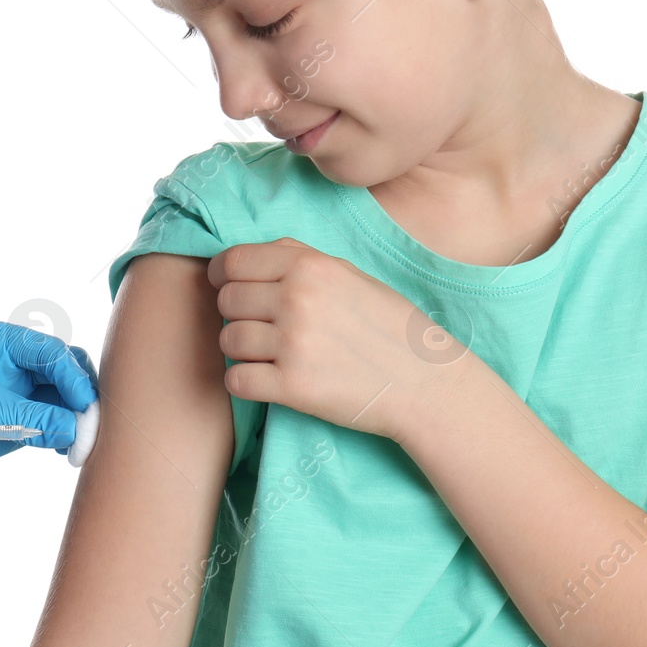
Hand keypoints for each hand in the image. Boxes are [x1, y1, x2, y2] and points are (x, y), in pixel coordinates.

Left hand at [0, 319, 98, 493]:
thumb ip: (34, 417)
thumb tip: (79, 428)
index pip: (52, 352)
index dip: (75, 379)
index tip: (87, 408)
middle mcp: (8, 362)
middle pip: (64, 371)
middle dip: (82, 396)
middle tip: (92, 428)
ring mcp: (10, 392)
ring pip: (61, 398)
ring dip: (75, 418)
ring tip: (82, 444)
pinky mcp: (8, 422)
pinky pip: (47, 423)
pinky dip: (62, 434)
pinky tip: (67, 449)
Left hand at [208, 238, 443, 441]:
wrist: (425, 383)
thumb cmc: (388, 326)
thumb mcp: (348, 275)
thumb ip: (298, 260)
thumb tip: (247, 259)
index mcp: (310, 267)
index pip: (233, 262)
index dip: (222, 276)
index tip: (227, 288)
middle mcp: (296, 300)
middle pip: (226, 301)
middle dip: (236, 314)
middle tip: (260, 327)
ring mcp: (293, 344)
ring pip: (227, 341)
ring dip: (242, 350)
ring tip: (269, 355)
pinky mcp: (292, 387)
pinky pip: (236, 381)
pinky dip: (245, 383)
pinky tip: (267, 380)